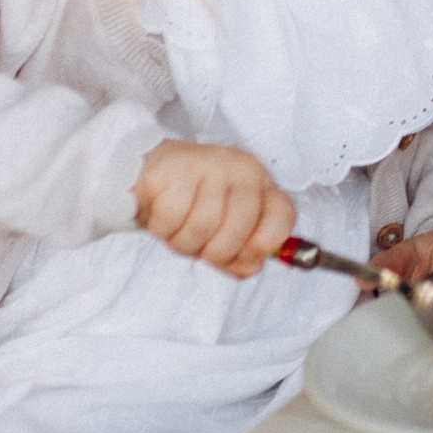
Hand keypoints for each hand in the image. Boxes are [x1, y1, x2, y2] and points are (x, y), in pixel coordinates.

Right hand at [134, 142, 293, 279]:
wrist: (150, 173)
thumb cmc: (191, 202)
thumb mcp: (222, 229)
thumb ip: (240, 253)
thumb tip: (251, 268)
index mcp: (260, 182)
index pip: (283, 215)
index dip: (266, 245)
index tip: (248, 258)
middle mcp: (240, 169)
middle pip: (238, 230)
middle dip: (215, 252)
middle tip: (199, 246)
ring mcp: (209, 165)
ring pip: (202, 227)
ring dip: (184, 241)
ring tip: (178, 227)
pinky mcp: (175, 169)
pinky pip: (171, 218)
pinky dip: (164, 228)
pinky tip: (161, 214)